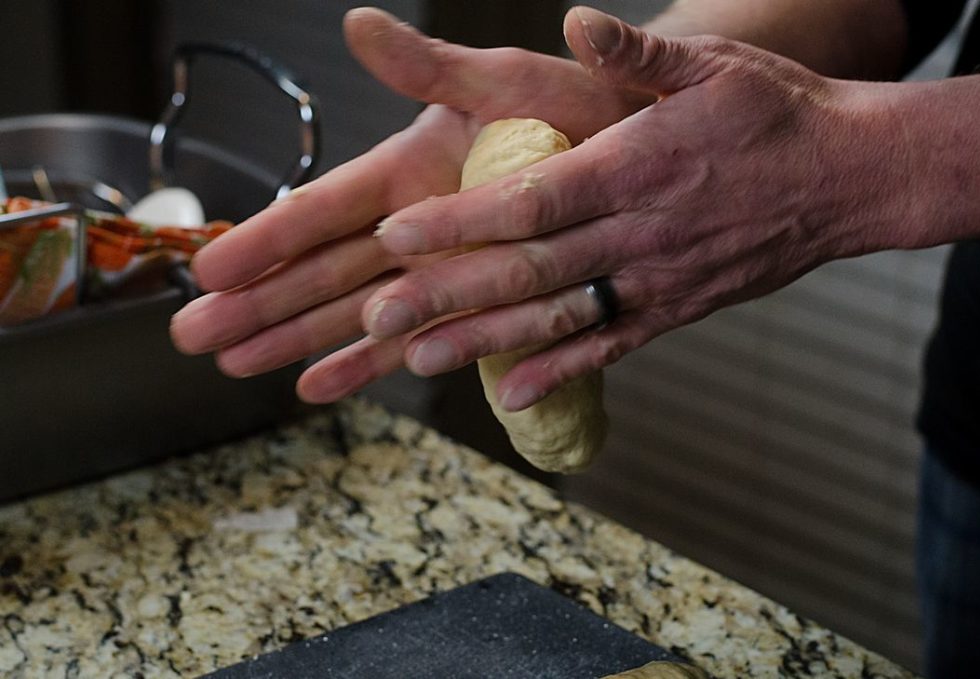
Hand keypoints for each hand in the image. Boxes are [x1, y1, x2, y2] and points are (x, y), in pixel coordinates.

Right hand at [169, 7, 650, 402]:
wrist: (641, 150)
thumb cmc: (578, 106)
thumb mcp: (507, 82)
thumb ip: (432, 70)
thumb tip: (361, 26)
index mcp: (413, 171)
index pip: (326, 210)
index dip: (268, 239)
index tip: (210, 265)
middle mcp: (415, 225)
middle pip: (322, 271)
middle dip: (259, 304)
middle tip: (192, 335)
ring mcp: (439, 269)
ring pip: (353, 312)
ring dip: (296, 339)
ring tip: (236, 365)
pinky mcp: (472, 303)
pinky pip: (413, 341)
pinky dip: (364, 364)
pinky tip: (317, 386)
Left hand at [364, 7, 913, 411]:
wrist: (850, 177)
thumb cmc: (777, 113)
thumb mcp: (713, 64)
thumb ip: (637, 54)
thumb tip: (577, 25)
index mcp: (638, 166)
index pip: (533, 199)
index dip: (462, 221)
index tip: (397, 236)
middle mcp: (641, 232)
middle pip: (530, 270)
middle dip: (449, 294)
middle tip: (378, 315)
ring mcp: (659, 280)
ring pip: (558, 317)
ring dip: (484, 341)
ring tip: (416, 360)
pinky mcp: (677, 310)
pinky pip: (610, 347)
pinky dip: (560, 372)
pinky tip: (510, 396)